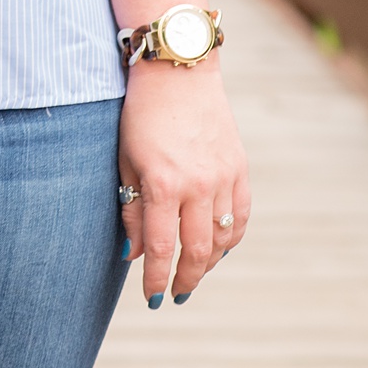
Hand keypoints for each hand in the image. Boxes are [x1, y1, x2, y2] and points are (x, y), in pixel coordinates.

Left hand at [117, 55, 250, 303]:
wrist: (178, 70)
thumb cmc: (141, 113)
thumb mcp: (125, 159)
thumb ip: (131, 208)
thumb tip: (132, 253)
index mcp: (163, 183)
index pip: (160, 248)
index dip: (155, 278)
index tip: (151, 297)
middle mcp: (197, 185)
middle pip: (196, 251)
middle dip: (186, 279)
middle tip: (176, 295)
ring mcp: (223, 177)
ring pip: (223, 239)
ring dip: (209, 263)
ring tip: (194, 272)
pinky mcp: (239, 168)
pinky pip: (242, 216)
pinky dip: (232, 238)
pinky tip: (219, 247)